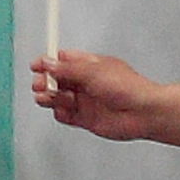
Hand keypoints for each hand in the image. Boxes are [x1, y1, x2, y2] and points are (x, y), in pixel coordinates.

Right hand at [39, 52, 158, 138]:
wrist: (143, 113)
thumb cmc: (128, 87)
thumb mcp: (92, 72)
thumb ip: (67, 69)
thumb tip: (48, 63)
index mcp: (89, 66)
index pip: (62, 61)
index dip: (48, 62)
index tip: (36, 65)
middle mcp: (86, 83)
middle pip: (56, 80)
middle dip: (45, 81)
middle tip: (41, 84)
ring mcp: (85, 101)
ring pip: (58, 98)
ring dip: (49, 97)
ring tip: (48, 98)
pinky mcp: (86, 119)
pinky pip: (65, 116)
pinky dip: (59, 113)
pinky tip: (62, 110)